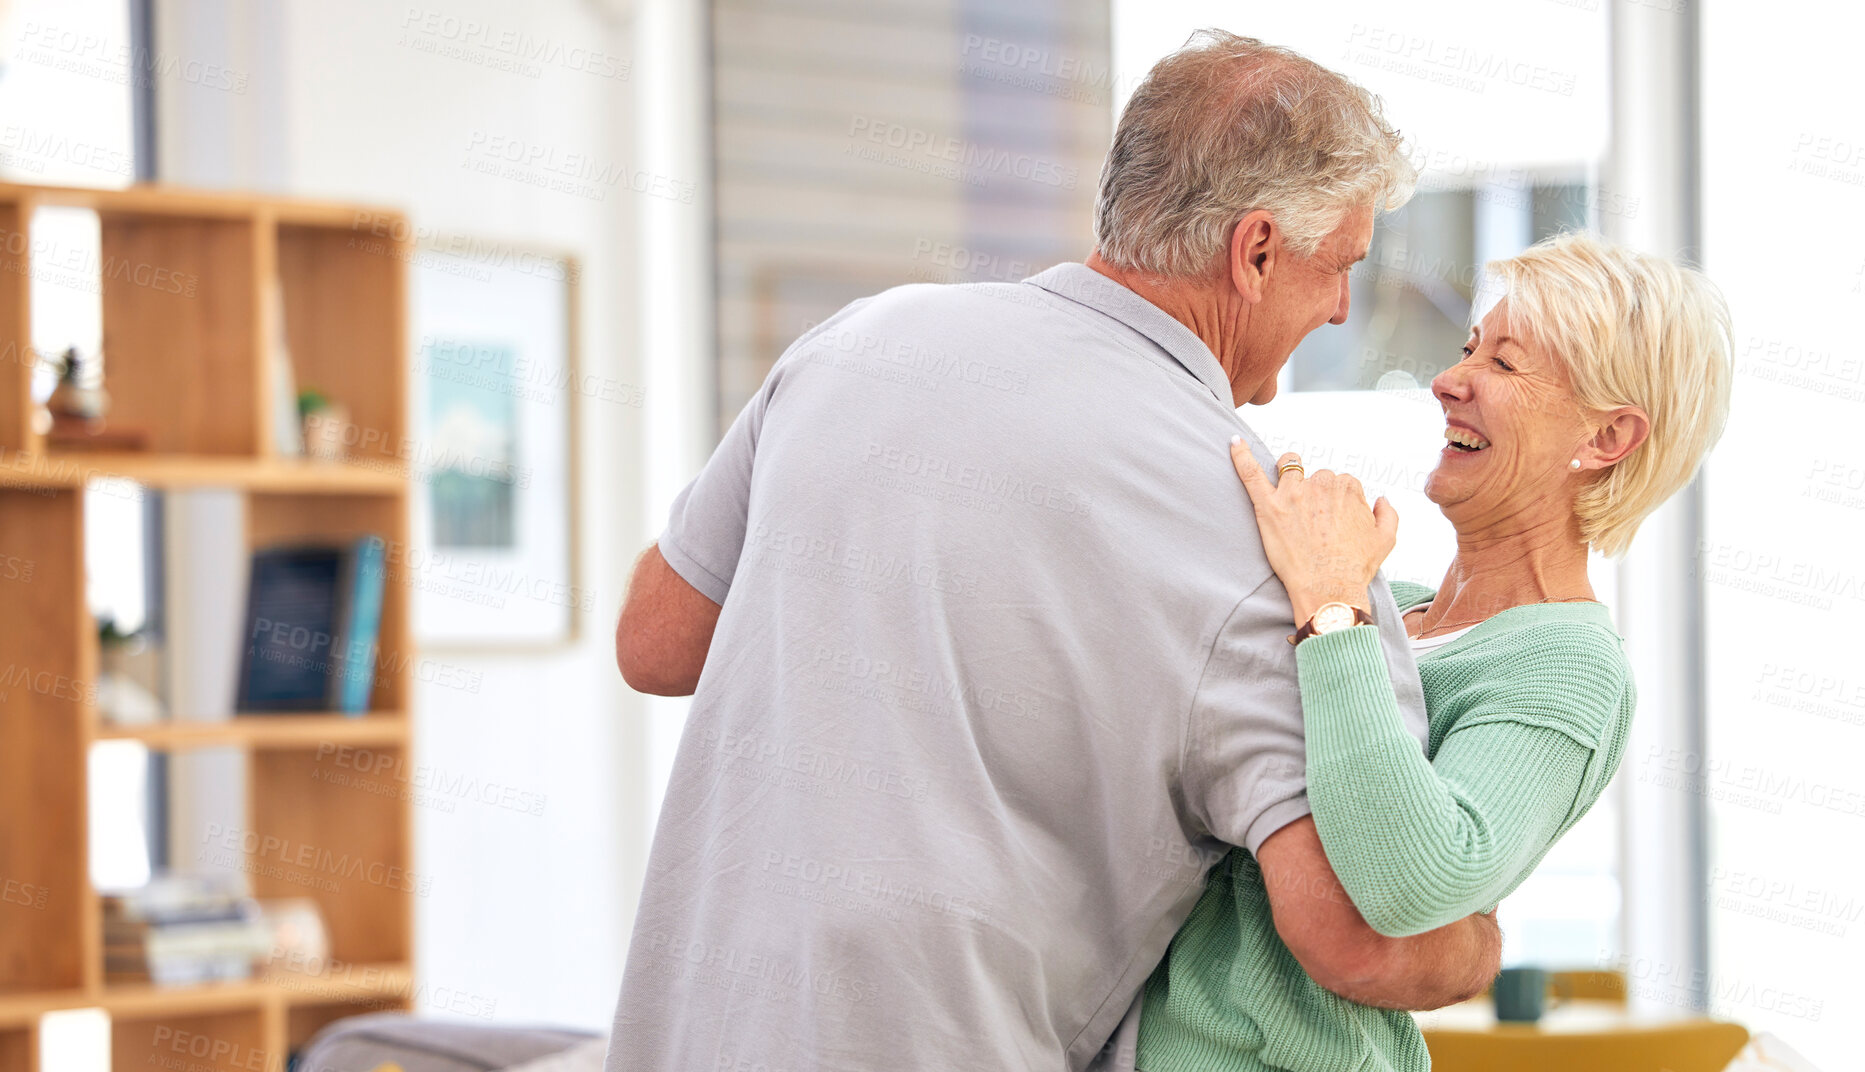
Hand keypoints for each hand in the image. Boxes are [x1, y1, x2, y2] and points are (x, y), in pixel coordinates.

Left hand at [1230, 438, 1397, 624]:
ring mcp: (1292, 493)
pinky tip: (1234, 442)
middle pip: (1316, 476)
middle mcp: (1321, 484)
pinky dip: (1240, 455)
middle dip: (1314, 492)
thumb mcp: (1386, 540)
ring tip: (1287, 492)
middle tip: (1312, 522)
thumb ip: (1388, 514)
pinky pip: (1250, 472)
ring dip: (1288, 472)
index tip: (1333, 521)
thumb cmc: (1356, 567)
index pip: (1340, 482)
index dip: (1336, 501)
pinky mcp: (1268, 505)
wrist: (1328, 588)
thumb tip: (1380, 498)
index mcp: (1348, 487)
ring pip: (1288, 466)